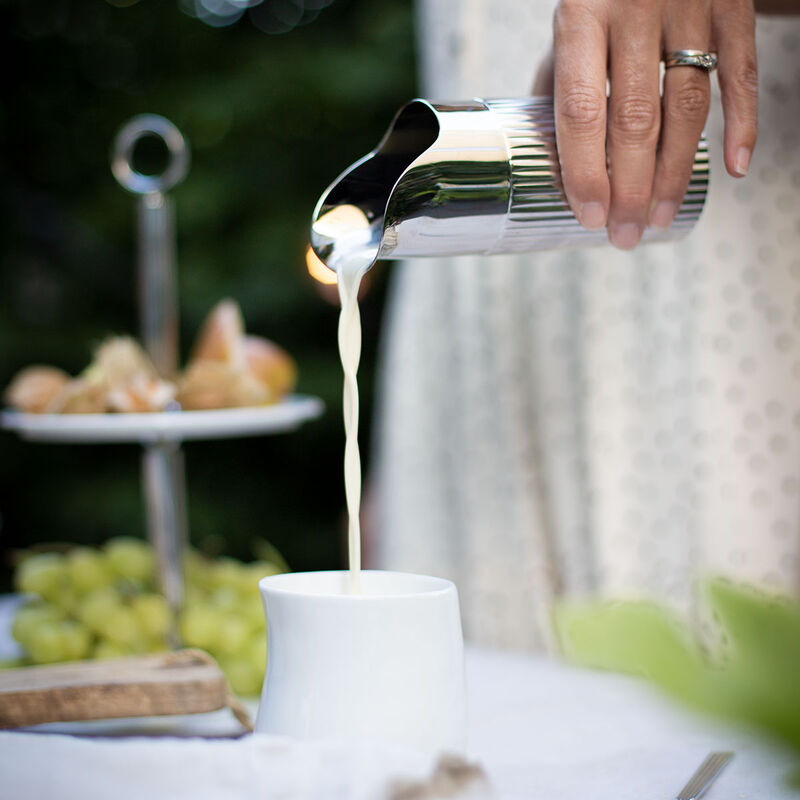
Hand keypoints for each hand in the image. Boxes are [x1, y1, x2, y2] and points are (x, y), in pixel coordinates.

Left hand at [535, 0, 757, 248]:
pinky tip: (732, 169)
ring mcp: (689, 3)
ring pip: (687, 107)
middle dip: (631, 190)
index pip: (581, 112)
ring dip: (675, 173)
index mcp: (580, 16)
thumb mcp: (570, 27)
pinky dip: (741, 124)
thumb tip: (551, 162)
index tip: (591, 218)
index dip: (585, 173)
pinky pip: (741, 73)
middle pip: (637, 120)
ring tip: (661, 217)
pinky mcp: (734, 3)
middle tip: (625, 235)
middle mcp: (634, 9)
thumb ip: (558, 85)